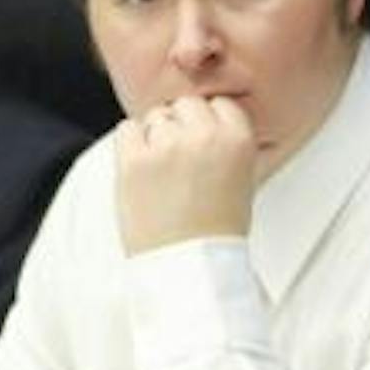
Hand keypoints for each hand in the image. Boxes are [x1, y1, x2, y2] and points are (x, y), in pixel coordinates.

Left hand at [113, 95, 257, 254]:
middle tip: (181, 157)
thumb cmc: (217, 232)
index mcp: (238, 141)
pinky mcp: (134, 160)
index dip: (210, 122)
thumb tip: (206, 124)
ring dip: (156, 136)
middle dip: (182, 126)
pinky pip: (127, 129)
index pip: (220, 105)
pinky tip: (144, 167)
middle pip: (186, 105)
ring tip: (163, 170)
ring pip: (156, 117)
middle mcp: (204, 137)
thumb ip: (226, 146)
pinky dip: (132, 143)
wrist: (191, 265)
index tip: (205, 140)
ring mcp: (167, 146)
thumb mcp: (243, 181)